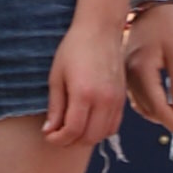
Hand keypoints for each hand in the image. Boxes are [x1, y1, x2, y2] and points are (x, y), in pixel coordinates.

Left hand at [41, 18, 127, 147]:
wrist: (100, 30)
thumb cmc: (74, 49)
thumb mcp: (57, 76)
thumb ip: (55, 106)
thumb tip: (50, 131)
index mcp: (84, 93)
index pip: (73, 131)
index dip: (58, 139)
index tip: (49, 136)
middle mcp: (104, 100)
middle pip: (89, 137)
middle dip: (71, 141)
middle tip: (58, 135)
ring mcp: (116, 100)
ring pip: (103, 135)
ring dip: (86, 138)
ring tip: (71, 129)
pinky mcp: (122, 98)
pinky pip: (114, 126)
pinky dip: (101, 131)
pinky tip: (88, 123)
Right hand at [123, 1, 172, 138]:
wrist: (151, 3)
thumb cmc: (167, 23)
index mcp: (142, 72)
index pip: (161, 109)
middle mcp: (130, 77)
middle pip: (152, 111)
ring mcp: (127, 74)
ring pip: (144, 107)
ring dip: (165, 116)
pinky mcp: (129, 71)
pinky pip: (139, 98)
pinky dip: (154, 107)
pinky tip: (168, 106)